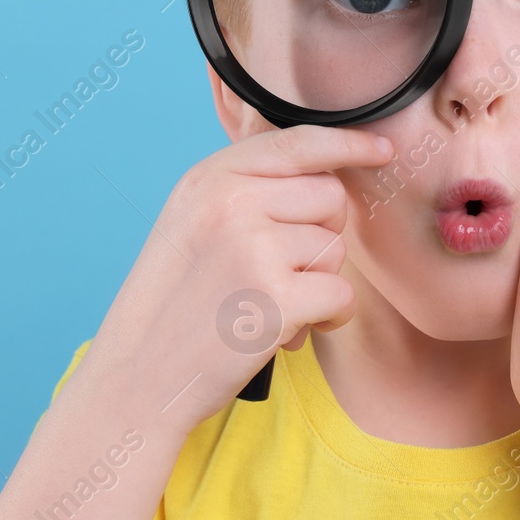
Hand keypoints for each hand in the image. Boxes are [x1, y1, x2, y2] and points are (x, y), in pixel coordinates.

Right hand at [80, 125, 395, 433]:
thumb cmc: (174, 304)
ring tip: (270, 305)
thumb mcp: (192, 222)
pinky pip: (341, 294)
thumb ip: (248, 189)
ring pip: (335, 248)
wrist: (137, 376)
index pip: (299, 143)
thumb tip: (329, 171)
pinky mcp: (276, 299)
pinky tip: (293, 331)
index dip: (349, 144)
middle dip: (322, 234)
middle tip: (282, 270)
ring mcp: (253, 248)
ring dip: (318, 282)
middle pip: (329, 196)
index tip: (381, 150)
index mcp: (209, 178)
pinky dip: (329, 317)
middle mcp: (231, 203)